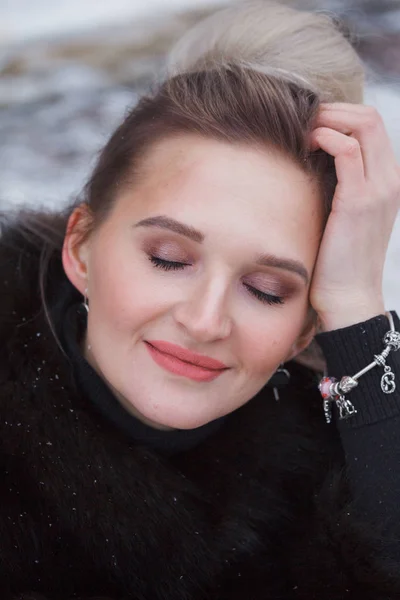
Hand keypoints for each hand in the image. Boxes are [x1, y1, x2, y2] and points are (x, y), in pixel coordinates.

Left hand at [308, 103, 399, 330]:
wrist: (348, 297)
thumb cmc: (337, 259)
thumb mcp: (343, 214)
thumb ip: (337, 185)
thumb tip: (310, 160)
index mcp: (386, 180)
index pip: (371, 125)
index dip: (339, 114)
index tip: (310, 123)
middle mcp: (389, 179)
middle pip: (369, 117)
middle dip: (332, 110)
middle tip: (302, 120)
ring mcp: (378, 189)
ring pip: (362, 125)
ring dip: (327, 119)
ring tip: (302, 132)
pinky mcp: (359, 201)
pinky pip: (348, 151)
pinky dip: (326, 138)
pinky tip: (306, 146)